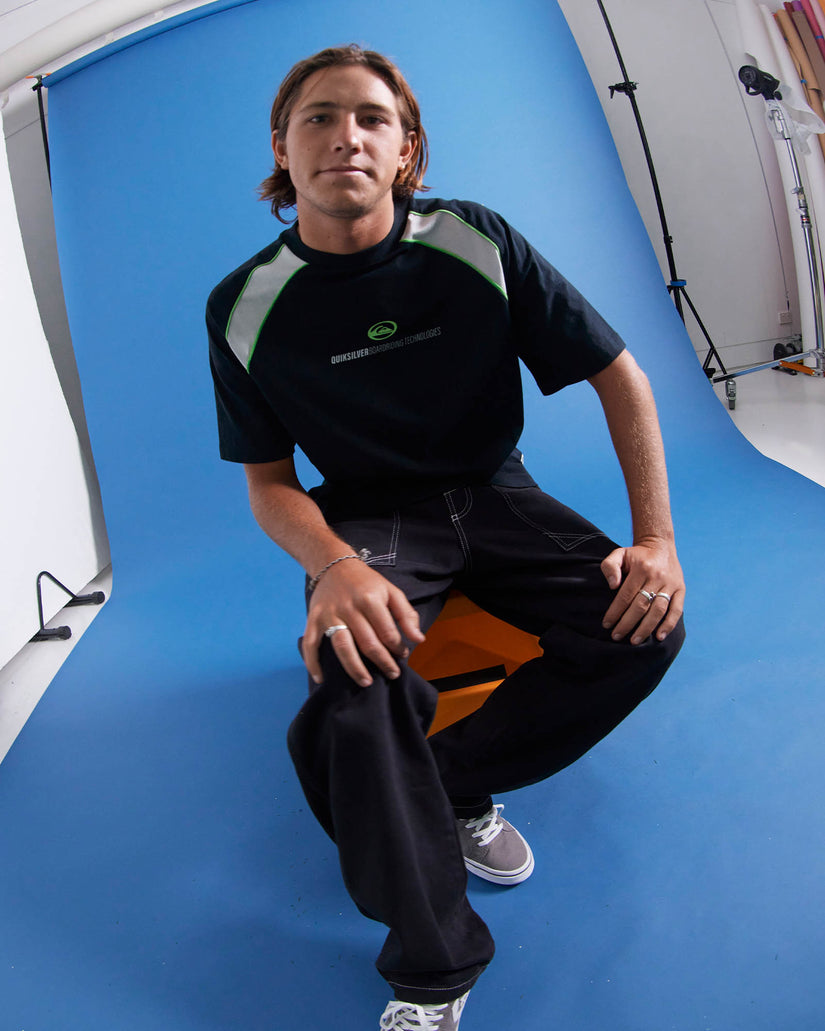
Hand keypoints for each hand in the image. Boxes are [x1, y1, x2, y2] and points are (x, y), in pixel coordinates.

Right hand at [303, 560, 424, 686]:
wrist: (334, 565)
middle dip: (382, 662)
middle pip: (367, 642)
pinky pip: (310, 644)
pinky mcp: (313, 619)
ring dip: (355, 668)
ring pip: (342, 646)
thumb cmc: (367, 582)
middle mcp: (349, 608)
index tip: (403, 655)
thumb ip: (406, 615)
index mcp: (370, 599)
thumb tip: (418, 640)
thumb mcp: (391, 591)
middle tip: (392, 674)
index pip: (387, 632)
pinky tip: (321, 678)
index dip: (398, 647)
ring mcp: (329, 615)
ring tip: (366, 682)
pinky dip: (313, 662)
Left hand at [600, 537, 684, 644]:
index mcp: (641, 569)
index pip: (625, 595)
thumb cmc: (636, 555)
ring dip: (646, 628)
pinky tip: (659, 636)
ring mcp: (671, 584)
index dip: (615, 612)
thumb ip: (610, 566)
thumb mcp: (619, 554)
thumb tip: (612, 586)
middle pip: (641, 605)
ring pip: (658, 610)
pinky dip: (669, 624)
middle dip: (627, 623)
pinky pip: (676, 610)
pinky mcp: (681, 590)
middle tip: (616, 636)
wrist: (660, 546)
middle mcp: (657, 577)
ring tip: (634, 640)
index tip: (607, 624)